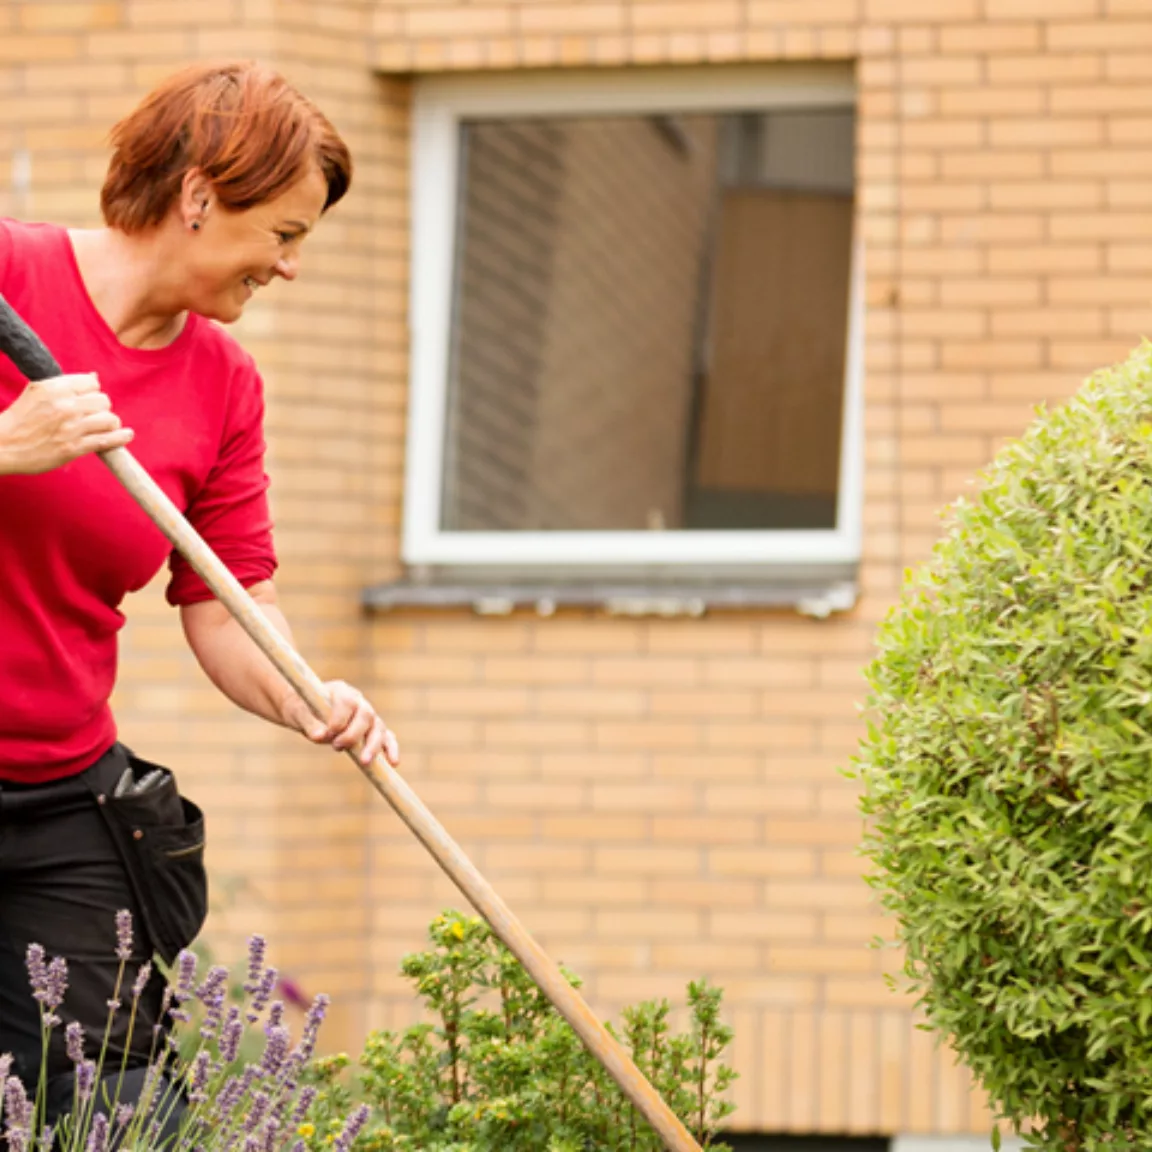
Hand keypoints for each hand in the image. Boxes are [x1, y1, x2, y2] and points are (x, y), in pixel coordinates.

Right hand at [0, 373, 133, 475]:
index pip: (91, 383)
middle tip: (94, 415)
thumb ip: (63, 385)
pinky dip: (120, 438)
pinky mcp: (73, 448)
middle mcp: (64, 405)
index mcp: (53, 388)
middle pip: (103, 400)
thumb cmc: (18, 420)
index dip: (93, 390)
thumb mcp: (36, 392)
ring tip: (105, 426)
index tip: (90, 398)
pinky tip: (126, 435)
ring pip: (109, 419)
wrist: (1, 445)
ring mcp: (70, 427)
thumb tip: (94, 378)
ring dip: (110, 423)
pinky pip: (106, 440)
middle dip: (102, 407)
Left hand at [279, 680, 399, 766]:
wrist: (306, 711)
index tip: (327, 734)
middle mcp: (358, 700)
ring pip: (378, 727)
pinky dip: (390, 748)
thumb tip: (320, 736)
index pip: (347, 702)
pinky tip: (393, 762)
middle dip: (354, 734)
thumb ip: (309, 723)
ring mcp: (367, 715)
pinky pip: (386, 737)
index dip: (339, 719)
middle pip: (366, 714)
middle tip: (336, 747)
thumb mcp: (298, 713)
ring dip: (373, 745)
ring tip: (364, 761)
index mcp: (341, 690)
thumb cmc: (301, 709)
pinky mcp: (371, 729)